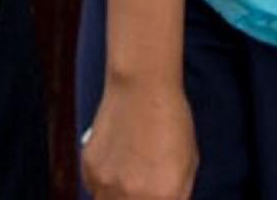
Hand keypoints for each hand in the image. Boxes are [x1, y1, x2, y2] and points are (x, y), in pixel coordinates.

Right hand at [78, 77, 198, 199]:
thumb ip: (176, 195)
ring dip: (118, 198)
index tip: (157, 193)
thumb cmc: (171, 122)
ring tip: (128, 179)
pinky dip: (104, 184)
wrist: (141, 87)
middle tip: (143, 189)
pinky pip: (95, 189)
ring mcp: (107, 183)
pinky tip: (116, 164)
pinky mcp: (89, 169)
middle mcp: (132, 195)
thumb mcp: (187, 165)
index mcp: (163, 197)